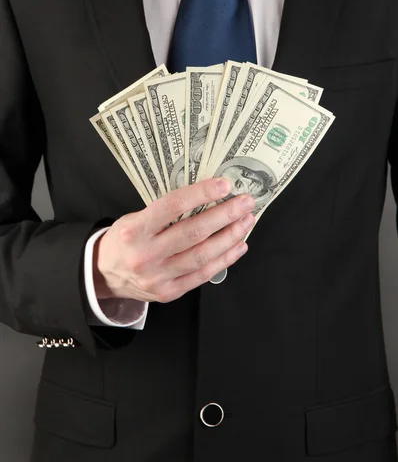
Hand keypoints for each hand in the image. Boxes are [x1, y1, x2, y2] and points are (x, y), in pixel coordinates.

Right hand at [93, 178, 254, 302]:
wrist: (103, 275)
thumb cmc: (124, 240)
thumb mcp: (135, 218)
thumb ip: (165, 212)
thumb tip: (207, 196)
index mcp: (135, 230)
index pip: (172, 206)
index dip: (201, 194)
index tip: (224, 185)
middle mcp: (146, 254)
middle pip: (193, 232)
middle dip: (225, 215)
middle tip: (245, 202)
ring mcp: (158, 277)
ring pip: (202, 255)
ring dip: (230, 237)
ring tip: (246, 221)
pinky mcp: (168, 292)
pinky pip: (202, 275)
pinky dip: (224, 259)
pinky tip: (238, 245)